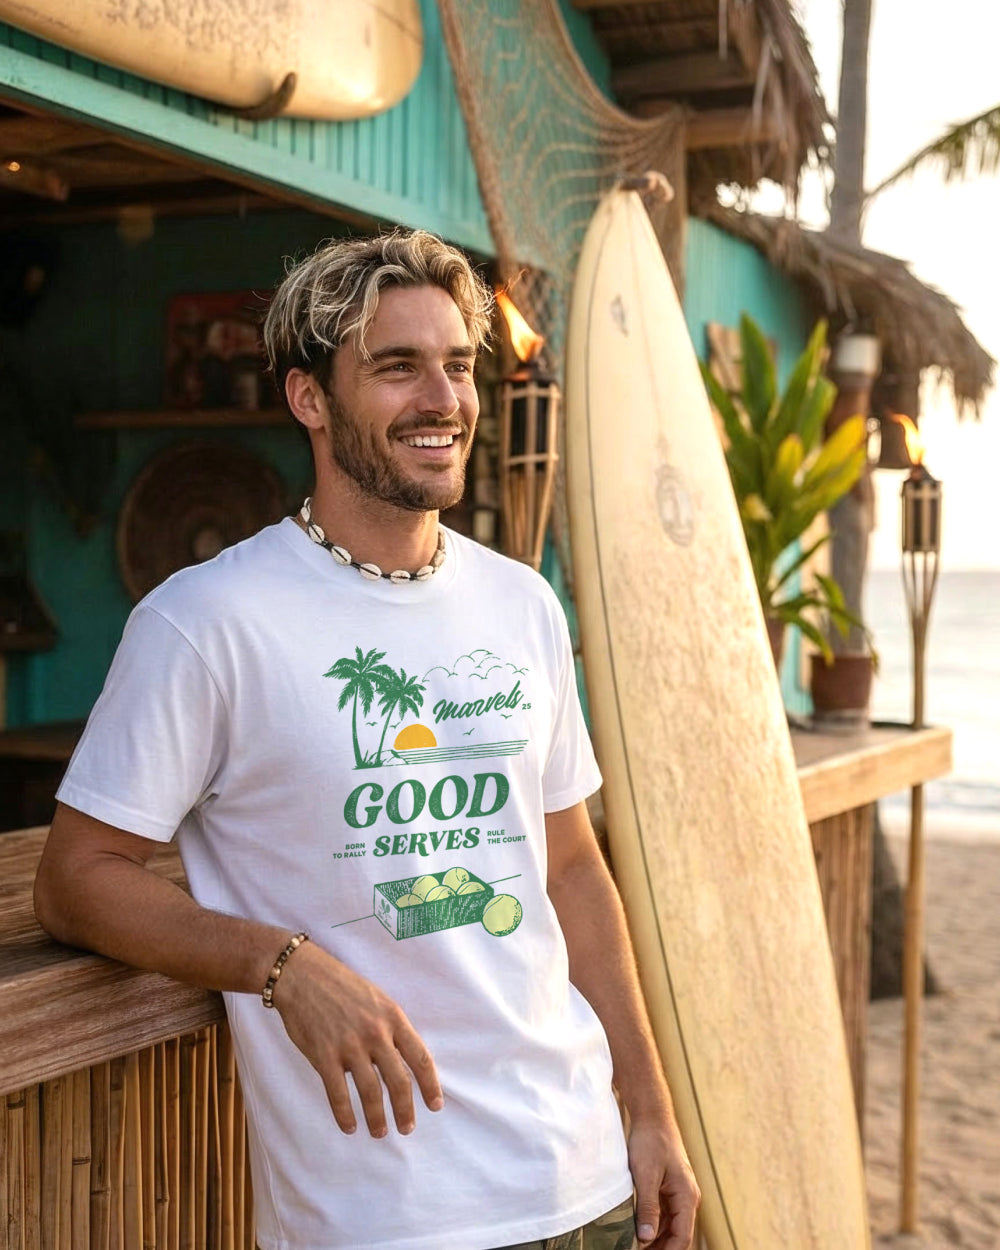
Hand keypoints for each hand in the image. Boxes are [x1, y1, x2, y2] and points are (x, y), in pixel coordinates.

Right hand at [273, 940, 442, 1137]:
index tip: (435, 1106)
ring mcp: (349, 1045)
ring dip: (377, 1118)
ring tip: (380, 1132)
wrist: (303, 975)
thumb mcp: (377, 1000)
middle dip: (405, 1110)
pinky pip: (338, 1093)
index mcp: (393, 1017)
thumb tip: (405, 1061)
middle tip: (407, 1128)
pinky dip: (345, 1115)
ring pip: (370, 1092)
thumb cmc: (343, 987)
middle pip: (398, 1081)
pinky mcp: (323, 1055)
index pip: (419, 1057)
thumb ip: (391, 1028)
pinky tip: (350, 1126)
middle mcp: (375, 1032)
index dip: (430, 1085)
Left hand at [628, 1114, 700, 1248]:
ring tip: (635, 1246)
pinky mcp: (670, 1188)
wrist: (652, 1116)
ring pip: (671, 1226)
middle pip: (678, 1234)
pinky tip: (639, 1231)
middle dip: (660, 1248)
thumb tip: (646, 1239)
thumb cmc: (650, 1141)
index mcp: (687, 1196)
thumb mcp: (646, 1176)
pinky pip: (665, 1214)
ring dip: (657, 1239)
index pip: (682, 1237)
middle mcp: (688, 1197)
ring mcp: (679, 1193)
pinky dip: (654, 1226)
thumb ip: (647, 1208)